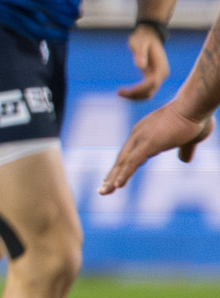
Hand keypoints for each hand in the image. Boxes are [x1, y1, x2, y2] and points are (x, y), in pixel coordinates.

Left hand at [98, 101, 212, 195]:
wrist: (195, 105)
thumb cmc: (195, 118)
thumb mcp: (189, 138)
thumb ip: (184, 149)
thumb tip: (184, 160)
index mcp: (146, 133)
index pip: (130, 154)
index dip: (122, 167)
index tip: (113, 179)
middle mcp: (139, 135)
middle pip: (122, 159)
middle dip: (112, 175)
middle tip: (103, 189)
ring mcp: (142, 139)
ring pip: (124, 162)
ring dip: (113, 178)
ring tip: (104, 192)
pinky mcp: (149, 143)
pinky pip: (132, 162)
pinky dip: (124, 174)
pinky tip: (117, 185)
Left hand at [118, 27, 169, 100]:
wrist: (149, 35)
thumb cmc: (142, 38)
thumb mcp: (139, 43)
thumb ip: (140, 54)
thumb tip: (140, 65)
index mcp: (161, 68)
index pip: (151, 84)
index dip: (137, 89)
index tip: (122, 91)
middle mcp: (162, 75)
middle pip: (150, 92)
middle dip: (134, 95)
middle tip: (118, 93)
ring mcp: (158, 77)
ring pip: (148, 94)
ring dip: (135, 97)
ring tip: (119, 93)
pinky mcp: (152, 77)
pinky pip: (146, 90)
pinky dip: (136, 94)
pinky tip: (124, 92)